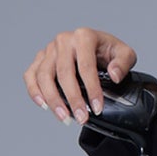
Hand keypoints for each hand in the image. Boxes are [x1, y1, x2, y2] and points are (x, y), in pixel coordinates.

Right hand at [23, 28, 137, 125]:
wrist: (95, 46)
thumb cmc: (108, 52)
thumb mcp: (125, 54)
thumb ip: (123, 63)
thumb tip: (114, 75)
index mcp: (84, 36)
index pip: (85, 66)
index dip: (92, 89)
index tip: (98, 108)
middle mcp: (64, 40)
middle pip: (64, 72)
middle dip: (73, 99)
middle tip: (82, 119)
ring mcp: (50, 49)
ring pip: (44, 75)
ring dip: (53, 99)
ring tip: (64, 118)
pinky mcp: (40, 58)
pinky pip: (31, 75)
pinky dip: (34, 90)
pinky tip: (43, 105)